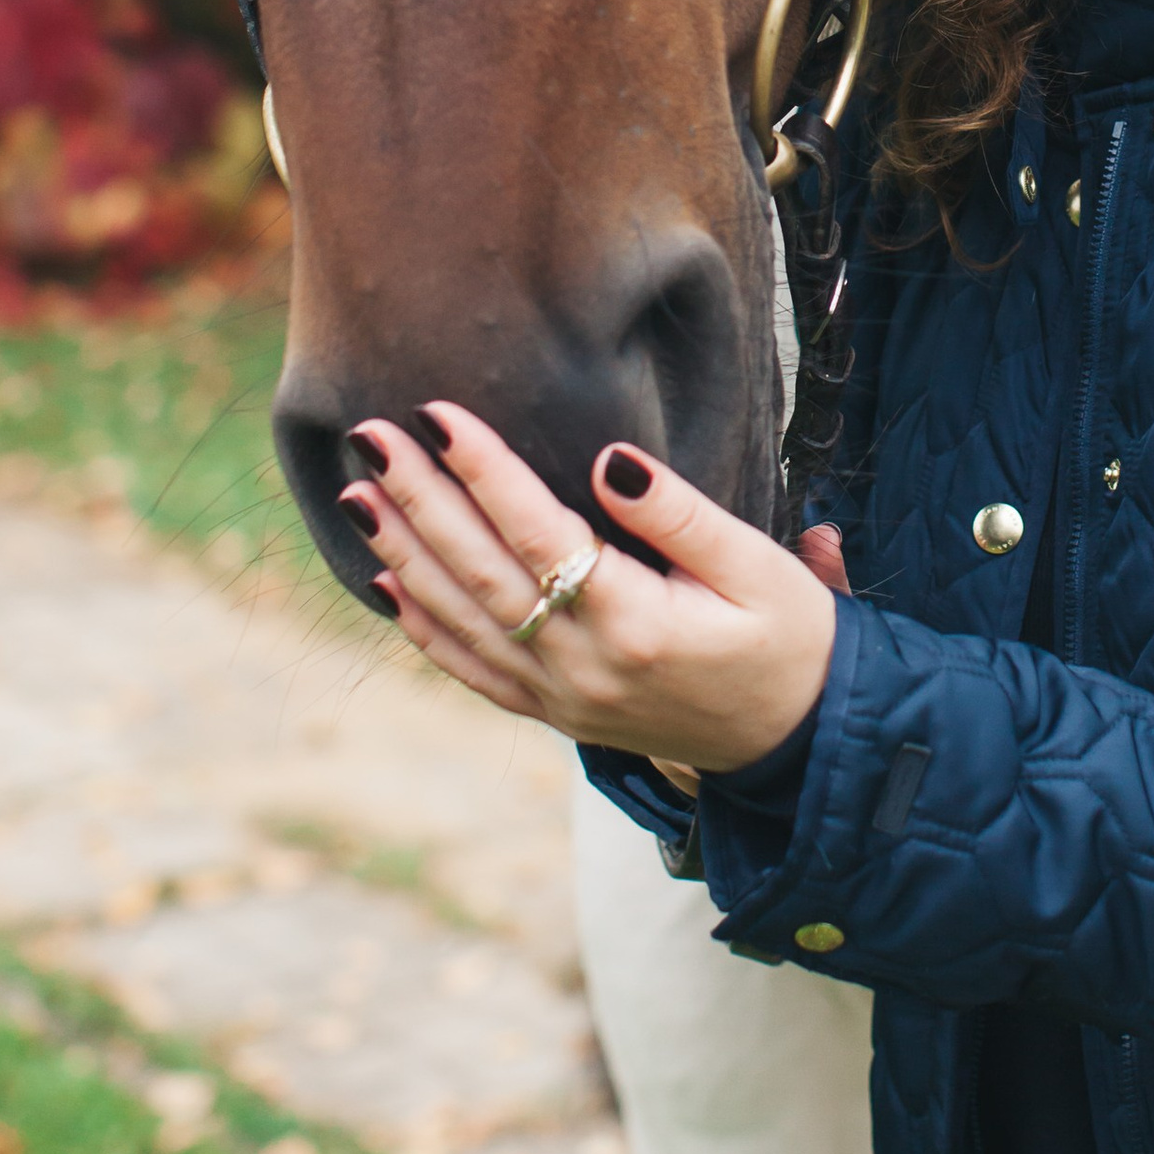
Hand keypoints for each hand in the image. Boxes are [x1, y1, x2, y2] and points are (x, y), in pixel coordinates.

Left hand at [340, 407, 838, 777]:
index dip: (483, 470)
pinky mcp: (557, 714)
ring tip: (356, 493)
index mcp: (635, 623)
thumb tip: (608, 461)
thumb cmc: (789, 639)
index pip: (537, 532)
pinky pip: (474, 672)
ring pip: (462, 621)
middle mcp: (583, 667)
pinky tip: (388, 584)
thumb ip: (681, 515)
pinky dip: (424, 629)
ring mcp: (562, 698)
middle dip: (419, 499)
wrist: (797, 740)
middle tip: (369, 435)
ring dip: (403, 554)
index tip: (436, 413)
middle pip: (480, 573)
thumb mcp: (758, 568)